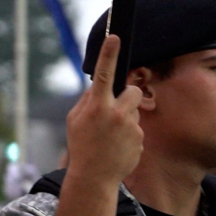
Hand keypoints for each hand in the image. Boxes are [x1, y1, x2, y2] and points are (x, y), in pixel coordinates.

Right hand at [65, 34, 143, 186]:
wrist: (94, 178)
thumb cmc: (81, 146)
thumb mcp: (75, 120)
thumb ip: (88, 101)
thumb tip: (99, 86)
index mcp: (97, 106)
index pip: (103, 74)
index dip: (109, 54)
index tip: (115, 37)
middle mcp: (116, 114)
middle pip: (133, 90)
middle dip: (128, 95)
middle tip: (117, 108)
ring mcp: (131, 127)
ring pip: (135, 111)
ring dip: (127, 118)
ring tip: (112, 137)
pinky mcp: (140, 140)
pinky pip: (137, 130)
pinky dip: (129, 137)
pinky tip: (118, 148)